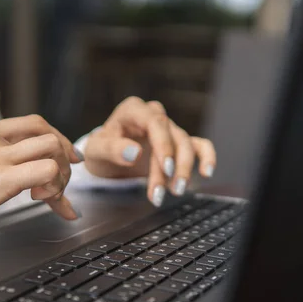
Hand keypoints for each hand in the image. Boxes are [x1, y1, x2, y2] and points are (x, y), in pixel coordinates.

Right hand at [0, 115, 82, 245]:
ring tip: (51, 196)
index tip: (69, 157)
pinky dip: (54, 187)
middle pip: (47, 133)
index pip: (33, 124)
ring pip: (52, 149)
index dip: (58, 138)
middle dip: (65, 158)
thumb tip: (25, 176)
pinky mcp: (0, 178)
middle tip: (65, 180)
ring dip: (62, 175)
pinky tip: (41, 200)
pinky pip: (45, 171)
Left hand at [83, 97, 216, 206]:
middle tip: (170, 191)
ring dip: (185, 169)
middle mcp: (154, 115)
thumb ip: (112, 149)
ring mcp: (168, 128)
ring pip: (186, 144)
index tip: (166, 168)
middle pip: (173, 137)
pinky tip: (207, 172)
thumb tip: (134, 153)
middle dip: (174, 166)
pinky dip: (207, 157)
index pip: (155, 123)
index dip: (164, 145)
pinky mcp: (178, 142)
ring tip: (177, 191)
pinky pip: (199, 145)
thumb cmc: (99, 152)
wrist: (104, 159)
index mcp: (133, 110)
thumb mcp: (96, 151)